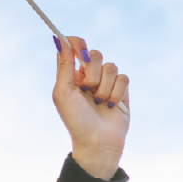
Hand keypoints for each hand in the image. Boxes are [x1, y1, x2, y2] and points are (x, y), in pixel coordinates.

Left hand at [52, 36, 129, 179]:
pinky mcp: (122, 90)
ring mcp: (106, 82)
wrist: (98, 143)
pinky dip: (117, 92)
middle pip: (94, 54)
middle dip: (92, 72)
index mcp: (71, 75)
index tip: (79, 50)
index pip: (74, 46)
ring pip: (111, 66)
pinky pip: (123, 77)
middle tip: (88, 89)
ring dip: (104, 86)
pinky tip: (111, 105)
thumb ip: (64, 65)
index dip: (77, 44)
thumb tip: (59, 38)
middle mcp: (89, 76)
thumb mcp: (64, 92)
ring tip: (100, 102)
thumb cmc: (76, 120)